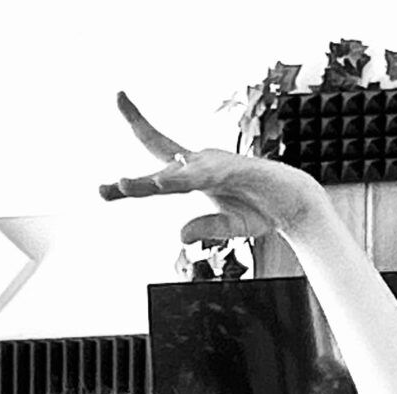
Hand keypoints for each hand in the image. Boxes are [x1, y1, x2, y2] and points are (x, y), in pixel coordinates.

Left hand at [99, 93, 323, 242]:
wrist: (295, 204)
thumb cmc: (260, 211)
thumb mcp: (227, 226)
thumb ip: (202, 229)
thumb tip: (178, 235)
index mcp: (195, 176)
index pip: (155, 172)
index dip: (129, 181)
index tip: (101, 189)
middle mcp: (201, 164)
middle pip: (158, 156)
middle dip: (133, 154)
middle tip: (101, 182)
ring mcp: (217, 165)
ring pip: (176, 173)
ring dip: (150, 181)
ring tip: (124, 186)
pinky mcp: (236, 170)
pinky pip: (206, 173)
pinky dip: (186, 176)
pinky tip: (166, 180)